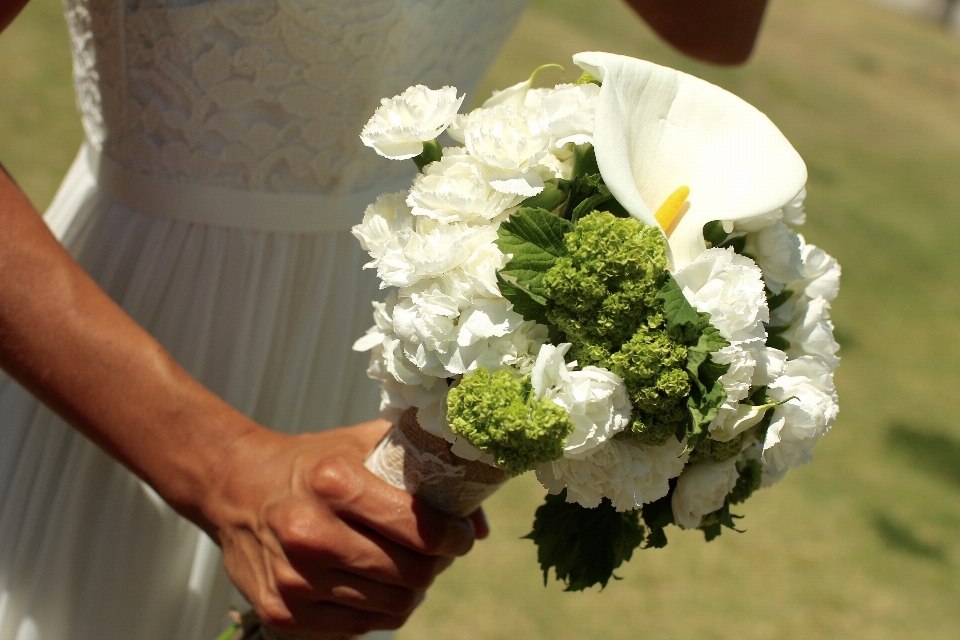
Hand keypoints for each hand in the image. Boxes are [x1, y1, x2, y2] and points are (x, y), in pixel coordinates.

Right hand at [199, 419, 482, 636]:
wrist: (235, 487)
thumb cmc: (312, 464)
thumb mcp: (364, 444)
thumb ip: (424, 468)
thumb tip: (480, 523)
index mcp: (333, 482)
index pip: (418, 526)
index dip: (454, 536)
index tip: (462, 535)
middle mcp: (310, 532)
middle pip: (410, 572)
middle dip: (436, 564)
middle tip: (438, 553)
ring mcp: (294, 578)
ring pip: (391, 606)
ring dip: (412, 590)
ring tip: (410, 568)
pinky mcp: (282, 611)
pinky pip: (360, 627)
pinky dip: (381, 609)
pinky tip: (379, 585)